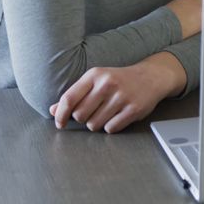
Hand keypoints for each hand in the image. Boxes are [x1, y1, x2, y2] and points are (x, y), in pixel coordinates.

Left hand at [49, 53, 183, 132]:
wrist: (150, 77)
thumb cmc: (118, 80)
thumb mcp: (96, 81)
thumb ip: (75, 95)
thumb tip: (53, 110)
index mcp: (95, 75)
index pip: (69, 98)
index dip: (60, 114)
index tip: (59, 123)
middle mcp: (107, 84)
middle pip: (80, 115)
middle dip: (83, 119)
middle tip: (92, 112)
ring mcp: (121, 97)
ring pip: (94, 124)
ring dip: (97, 124)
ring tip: (106, 113)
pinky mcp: (133, 109)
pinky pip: (111, 128)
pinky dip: (111, 127)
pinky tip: (117, 116)